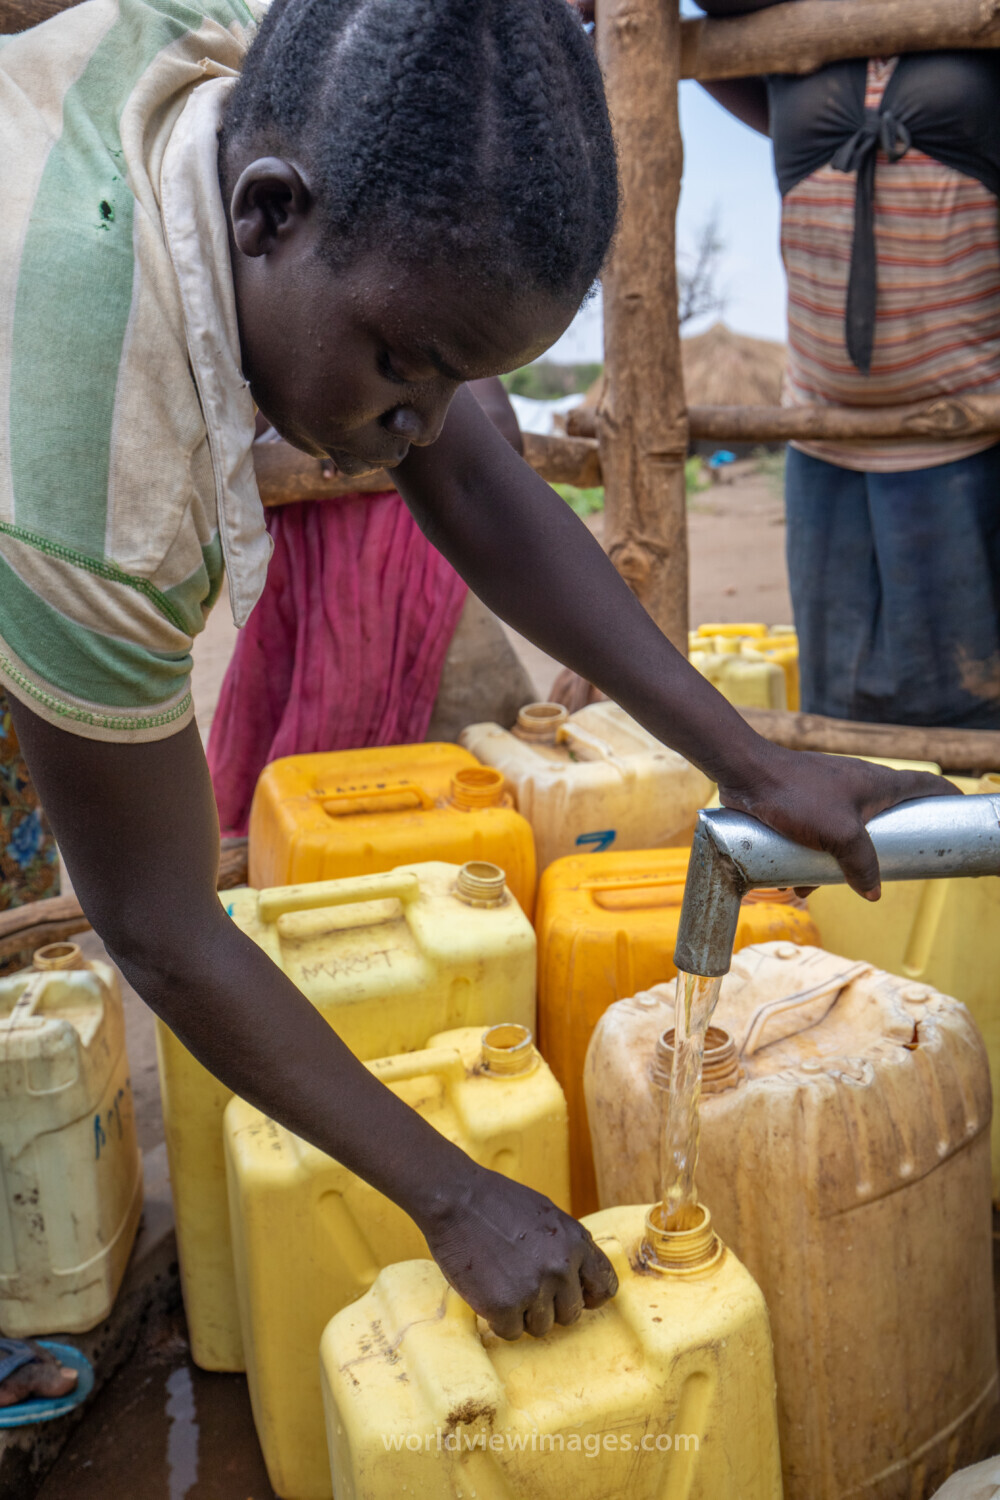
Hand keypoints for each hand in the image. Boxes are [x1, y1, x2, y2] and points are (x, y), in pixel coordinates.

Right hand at [420, 1166, 617, 1339]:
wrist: (455, 1199)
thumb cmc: (497, 1202)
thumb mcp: (547, 1216)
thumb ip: (567, 1247)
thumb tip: (580, 1278)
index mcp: (576, 1242)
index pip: (604, 1286)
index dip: (588, 1295)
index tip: (575, 1296)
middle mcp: (561, 1268)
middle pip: (570, 1314)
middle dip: (549, 1305)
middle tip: (523, 1284)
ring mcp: (534, 1289)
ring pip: (541, 1327)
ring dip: (522, 1314)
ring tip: (503, 1282)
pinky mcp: (504, 1306)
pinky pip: (511, 1332)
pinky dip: (498, 1319)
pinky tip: (488, 1292)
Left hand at [718, 742, 956, 899]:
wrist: (745, 774)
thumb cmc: (796, 795)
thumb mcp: (839, 835)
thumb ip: (862, 865)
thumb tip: (873, 893)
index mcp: (878, 784)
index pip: (925, 785)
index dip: (945, 798)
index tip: (958, 813)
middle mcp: (857, 786)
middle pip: (887, 816)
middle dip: (885, 848)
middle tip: (889, 870)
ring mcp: (829, 795)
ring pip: (846, 834)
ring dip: (839, 862)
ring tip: (823, 886)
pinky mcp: (802, 805)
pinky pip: (817, 837)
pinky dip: (810, 859)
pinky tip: (795, 883)